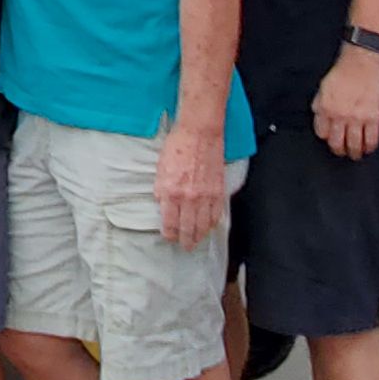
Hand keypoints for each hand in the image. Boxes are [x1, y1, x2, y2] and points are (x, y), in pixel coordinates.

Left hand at [153, 122, 234, 250]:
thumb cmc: (177, 146)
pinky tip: (210, 226)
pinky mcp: (218, 190)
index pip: (170, 223)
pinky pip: (217, 214)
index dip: (169, 234)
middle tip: (186, 247)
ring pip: (204, 225)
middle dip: (186, 241)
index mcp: (171, 192)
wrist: (199, 132)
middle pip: (188, 228)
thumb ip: (161, 190)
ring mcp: (206, 196)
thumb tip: (163, 206)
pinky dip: (213, 223)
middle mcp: (189, 198)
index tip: (170, 238)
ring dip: (200, 235)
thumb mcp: (160, 169)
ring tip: (197, 240)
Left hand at [311, 42, 378, 160]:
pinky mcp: (373, 117)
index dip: (327, 138)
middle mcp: (339, 115)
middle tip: (343, 151)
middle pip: (337, 143)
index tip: (332, 139)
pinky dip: (369, 147)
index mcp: (325, 108)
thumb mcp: (323, 87)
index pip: (322, 133)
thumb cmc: (344, 71)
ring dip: (355, 152)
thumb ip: (320, 104)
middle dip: (339, 150)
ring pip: (354, 145)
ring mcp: (357, 118)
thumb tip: (319, 117)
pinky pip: (371, 139)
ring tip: (356, 154)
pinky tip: (369, 147)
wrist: (363, 61)